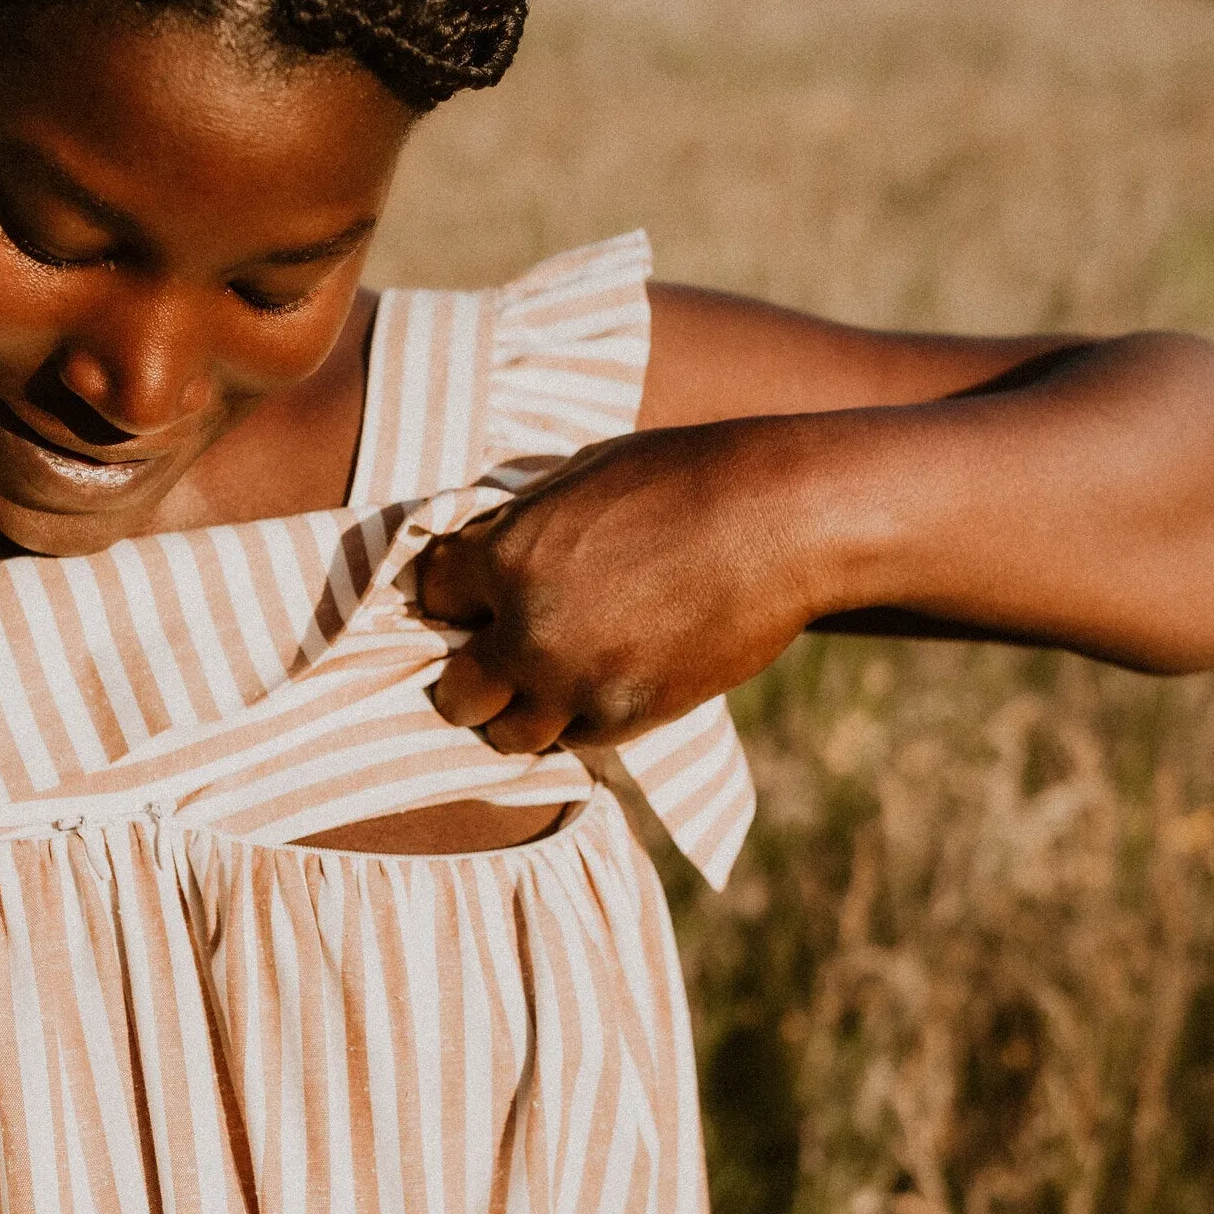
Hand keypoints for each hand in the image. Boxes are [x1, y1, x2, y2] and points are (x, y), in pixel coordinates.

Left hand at [415, 424, 815, 752]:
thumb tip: (491, 548)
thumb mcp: (583, 475)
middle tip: (496, 660)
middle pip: (457, 691)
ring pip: (510, 734)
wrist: (782, 521)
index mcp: (507, 556)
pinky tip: (604, 681)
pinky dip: (581, 717)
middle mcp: (529, 632)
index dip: (451, 597)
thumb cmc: (685, 475)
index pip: (431, 597)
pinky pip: (578, 738)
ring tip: (547, 684)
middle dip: (470, 674)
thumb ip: (525, 524)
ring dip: (522, 711)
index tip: (471, 600)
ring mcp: (579, 684)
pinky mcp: (631, 716)